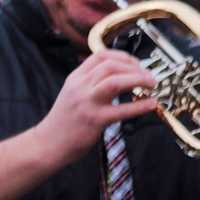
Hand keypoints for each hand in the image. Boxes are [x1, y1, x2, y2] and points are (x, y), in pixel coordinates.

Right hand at [0, 49, 157, 199]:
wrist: (49, 142)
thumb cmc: (65, 120)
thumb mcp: (72, 93)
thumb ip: (89, 82)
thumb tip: (117, 75)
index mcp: (74, 78)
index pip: (100, 56)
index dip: (123, 56)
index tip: (135, 63)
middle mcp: (79, 87)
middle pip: (111, 66)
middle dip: (135, 68)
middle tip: (148, 76)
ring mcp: (87, 103)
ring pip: (115, 81)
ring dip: (139, 79)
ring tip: (151, 84)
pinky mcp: (95, 120)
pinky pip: (122, 110)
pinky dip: (140, 106)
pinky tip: (151, 104)